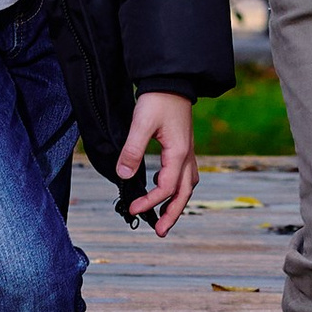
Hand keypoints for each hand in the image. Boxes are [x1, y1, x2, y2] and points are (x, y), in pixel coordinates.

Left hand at [119, 92, 197, 233]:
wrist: (172, 80)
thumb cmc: (158, 99)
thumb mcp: (142, 123)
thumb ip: (133, 150)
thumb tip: (123, 175)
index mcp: (178, 153)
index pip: (166, 187)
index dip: (149, 201)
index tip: (132, 208)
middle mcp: (187, 155)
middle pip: (184, 193)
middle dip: (172, 214)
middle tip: (159, 231)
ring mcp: (188, 151)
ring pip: (188, 185)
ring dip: (177, 203)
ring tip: (164, 217)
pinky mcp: (184, 146)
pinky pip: (186, 174)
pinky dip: (178, 187)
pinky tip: (165, 187)